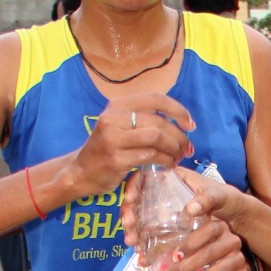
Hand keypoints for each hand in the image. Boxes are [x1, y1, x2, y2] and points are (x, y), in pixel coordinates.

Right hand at [65, 92, 193, 198]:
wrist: (80, 172)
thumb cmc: (107, 149)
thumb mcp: (120, 125)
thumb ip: (144, 119)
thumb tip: (181, 121)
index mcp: (117, 105)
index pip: (156, 99)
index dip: (178, 110)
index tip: (191, 125)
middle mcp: (113, 118)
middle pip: (159, 122)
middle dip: (180, 136)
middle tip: (187, 148)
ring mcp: (113, 138)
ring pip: (157, 138)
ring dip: (174, 149)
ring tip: (178, 157)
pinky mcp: (116, 159)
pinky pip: (150, 156)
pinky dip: (165, 160)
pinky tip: (168, 165)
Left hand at [163, 217, 249, 270]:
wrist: (231, 252)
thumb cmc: (204, 242)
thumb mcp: (189, 237)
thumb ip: (167, 244)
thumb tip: (140, 260)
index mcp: (218, 225)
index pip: (207, 230)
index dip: (191, 243)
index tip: (174, 256)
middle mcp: (232, 240)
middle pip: (210, 254)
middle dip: (186, 268)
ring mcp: (239, 259)